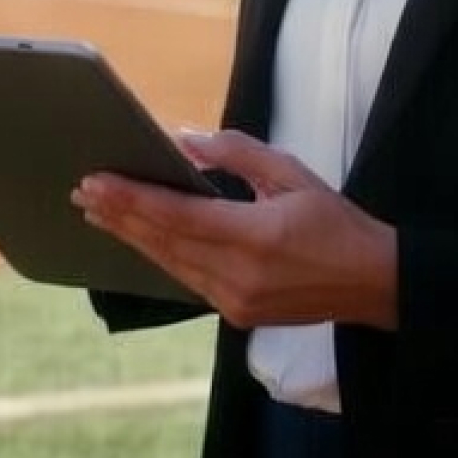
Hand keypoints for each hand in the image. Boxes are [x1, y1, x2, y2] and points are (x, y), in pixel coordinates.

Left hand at [72, 129, 397, 330]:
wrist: (375, 285)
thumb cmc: (337, 223)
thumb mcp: (292, 174)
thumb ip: (238, 155)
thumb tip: (187, 142)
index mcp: (255, 237)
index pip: (177, 216)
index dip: (131, 199)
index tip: (95, 183)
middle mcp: (239, 274)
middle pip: (163, 242)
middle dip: (119, 216)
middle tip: (81, 193)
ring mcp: (236, 301)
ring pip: (169, 264)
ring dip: (132, 237)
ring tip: (98, 214)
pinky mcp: (238, 315)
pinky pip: (187, 281)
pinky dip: (160, 257)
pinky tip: (138, 240)